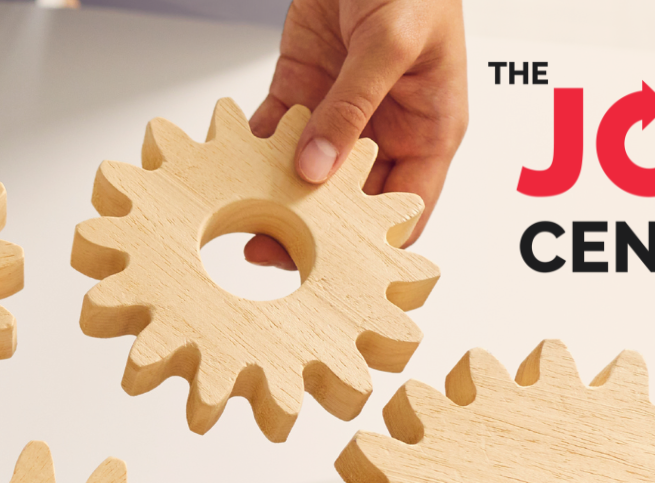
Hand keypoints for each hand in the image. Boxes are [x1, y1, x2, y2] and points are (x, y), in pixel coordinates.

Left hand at [244, 0, 467, 269]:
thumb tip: (319, 168)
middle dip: (311, 229)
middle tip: (269, 253)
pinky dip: (247, 150)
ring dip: (271, 196)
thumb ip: (353, 105)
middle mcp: (384, 128)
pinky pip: (271, 133)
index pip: (406, 207)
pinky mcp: (301, 89)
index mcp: (429, 127)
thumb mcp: (392, 43)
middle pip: (348, 202)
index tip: (336, 268)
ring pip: (303, 174)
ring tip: (237, 220)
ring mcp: (339, 111)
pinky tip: (225, 168)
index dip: (375, 243)